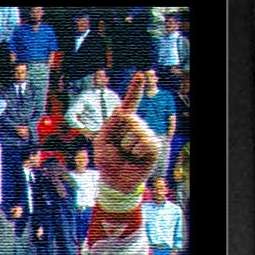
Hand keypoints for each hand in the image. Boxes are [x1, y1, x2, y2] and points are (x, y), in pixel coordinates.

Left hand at [94, 70, 161, 199]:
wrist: (116, 180)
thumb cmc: (107, 160)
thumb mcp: (101, 143)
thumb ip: (108, 127)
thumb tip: (120, 110)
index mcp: (122, 122)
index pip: (130, 103)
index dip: (135, 88)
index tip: (140, 74)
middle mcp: (137, 125)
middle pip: (128, 119)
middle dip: (116, 136)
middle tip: (116, 149)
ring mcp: (146, 134)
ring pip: (135, 132)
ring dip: (125, 147)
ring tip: (125, 155)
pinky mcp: (153, 145)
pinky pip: (143, 144)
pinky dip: (135, 153)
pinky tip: (135, 158)